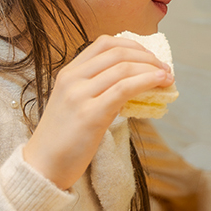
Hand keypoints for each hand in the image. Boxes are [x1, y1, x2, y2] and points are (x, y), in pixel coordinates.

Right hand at [21, 36, 172, 190]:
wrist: (42, 167)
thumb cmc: (63, 139)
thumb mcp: (76, 103)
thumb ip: (98, 88)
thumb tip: (137, 81)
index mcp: (68, 73)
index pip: (104, 43)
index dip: (133, 46)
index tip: (150, 57)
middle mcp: (72, 79)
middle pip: (118, 53)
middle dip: (148, 57)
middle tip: (164, 68)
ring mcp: (79, 95)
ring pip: (124, 68)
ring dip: (152, 69)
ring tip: (168, 77)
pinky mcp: (90, 114)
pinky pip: (124, 89)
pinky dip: (147, 81)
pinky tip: (160, 82)